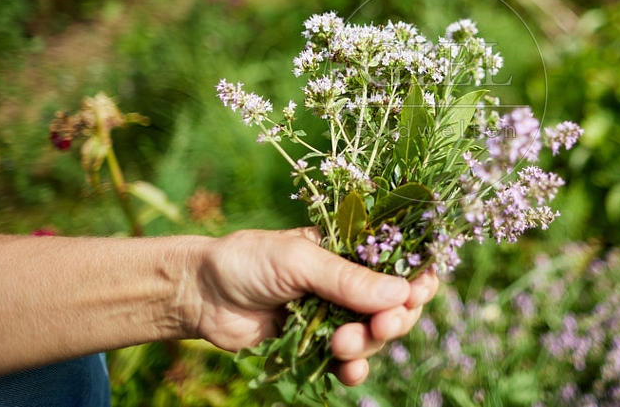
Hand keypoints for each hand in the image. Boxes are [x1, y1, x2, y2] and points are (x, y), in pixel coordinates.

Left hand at [190, 227, 439, 384]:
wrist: (201, 294)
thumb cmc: (249, 260)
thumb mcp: (300, 260)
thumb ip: (348, 279)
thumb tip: (401, 293)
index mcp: (351, 248)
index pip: (399, 260)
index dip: (417, 277)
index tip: (418, 292)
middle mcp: (349, 280)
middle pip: (396, 303)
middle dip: (394, 318)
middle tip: (379, 327)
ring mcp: (335, 313)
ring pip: (375, 335)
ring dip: (367, 344)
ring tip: (340, 344)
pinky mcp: (318, 343)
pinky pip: (350, 361)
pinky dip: (354, 369)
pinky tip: (347, 371)